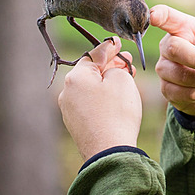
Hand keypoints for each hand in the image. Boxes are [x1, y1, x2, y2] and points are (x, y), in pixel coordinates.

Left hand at [58, 37, 140, 160]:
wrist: (109, 151)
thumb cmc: (117, 112)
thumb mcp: (122, 80)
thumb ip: (115, 67)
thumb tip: (111, 70)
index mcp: (76, 76)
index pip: (95, 54)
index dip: (110, 48)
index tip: (119, 44)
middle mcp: (67, 91)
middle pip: (91, 71)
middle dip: (110, 65)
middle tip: (127, 62)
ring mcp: (69, 109)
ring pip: (90, 87)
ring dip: (106, 81)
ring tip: (125, 80)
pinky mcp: (76, 123)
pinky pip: (89, 102)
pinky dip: (102, 96)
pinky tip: (116, 99)